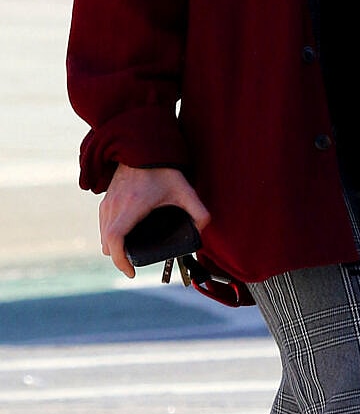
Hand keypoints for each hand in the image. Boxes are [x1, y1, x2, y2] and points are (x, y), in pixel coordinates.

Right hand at [99, 163, 210, 278]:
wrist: (142, 142)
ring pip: (103, 235)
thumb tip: (202, 230)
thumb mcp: (184, 188)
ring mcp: (108, 201)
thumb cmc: (163, 167)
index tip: (132, 271)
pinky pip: (102, 225)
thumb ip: (198, 209)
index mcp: (131, 206)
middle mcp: (115, 205)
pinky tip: (124, 236)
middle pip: (107, 244)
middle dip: (120, 258)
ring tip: (131, 251)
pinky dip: (110, 235)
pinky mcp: (106, 198)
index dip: (120, 262)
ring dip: (114, 247)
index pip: (115, 241)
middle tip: (136, 263)